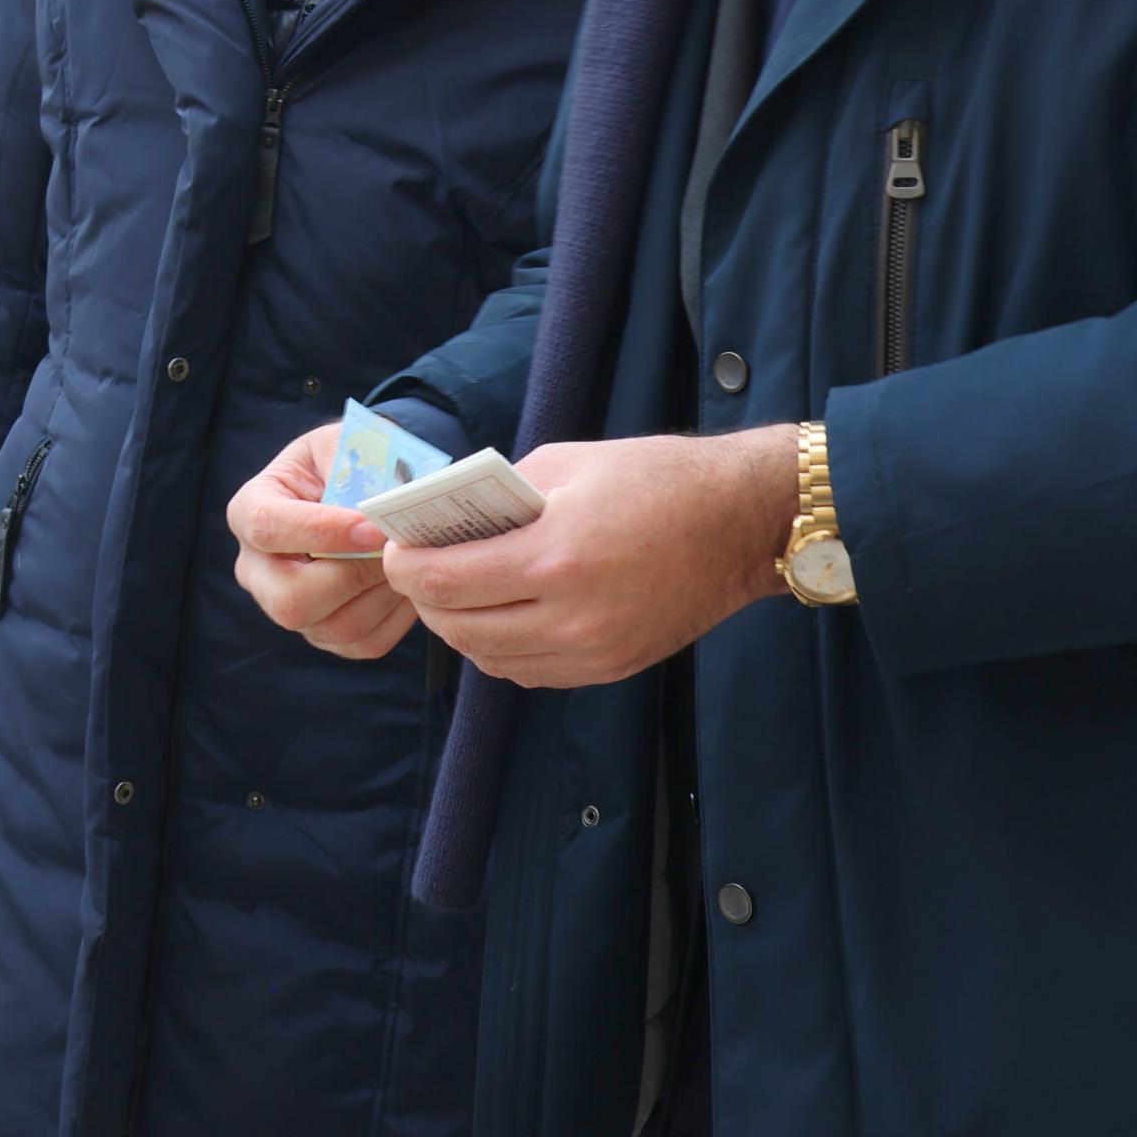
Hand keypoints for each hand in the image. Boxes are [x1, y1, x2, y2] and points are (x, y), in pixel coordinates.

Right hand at [226, 424, 419, 660]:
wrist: (360, 488)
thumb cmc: (346, 461)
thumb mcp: (343, 443)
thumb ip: (357, 463)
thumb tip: (388, 501)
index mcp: (250, 510)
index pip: (268, 527)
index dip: (321, 531)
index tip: (371, 527)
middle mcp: (257, 568)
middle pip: (289, 600)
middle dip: (352, 576)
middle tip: (394, 551)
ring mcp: (287, 606)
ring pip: (331, 627)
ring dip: (381, 596)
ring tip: (409, 562)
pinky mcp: (324, 633)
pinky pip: (363, 643)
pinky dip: (396, 616)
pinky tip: (409, 584)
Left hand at [379, 429, 799, 688]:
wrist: (743, 521)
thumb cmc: (657, 478)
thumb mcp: (567, 464)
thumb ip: (500, 496)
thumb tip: (447, 519)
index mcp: (554, 555)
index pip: (443, 581)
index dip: (403, 567)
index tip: (393, 548)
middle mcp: (571, 616)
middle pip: (458, 627)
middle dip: (424, 598)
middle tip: (415, 569)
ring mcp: (592, 650)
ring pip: (490, 659)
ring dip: (460, 627)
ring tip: (455, 593)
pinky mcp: (610, 668)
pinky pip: (530, 672)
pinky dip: (502, 649)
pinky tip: (502, 616)